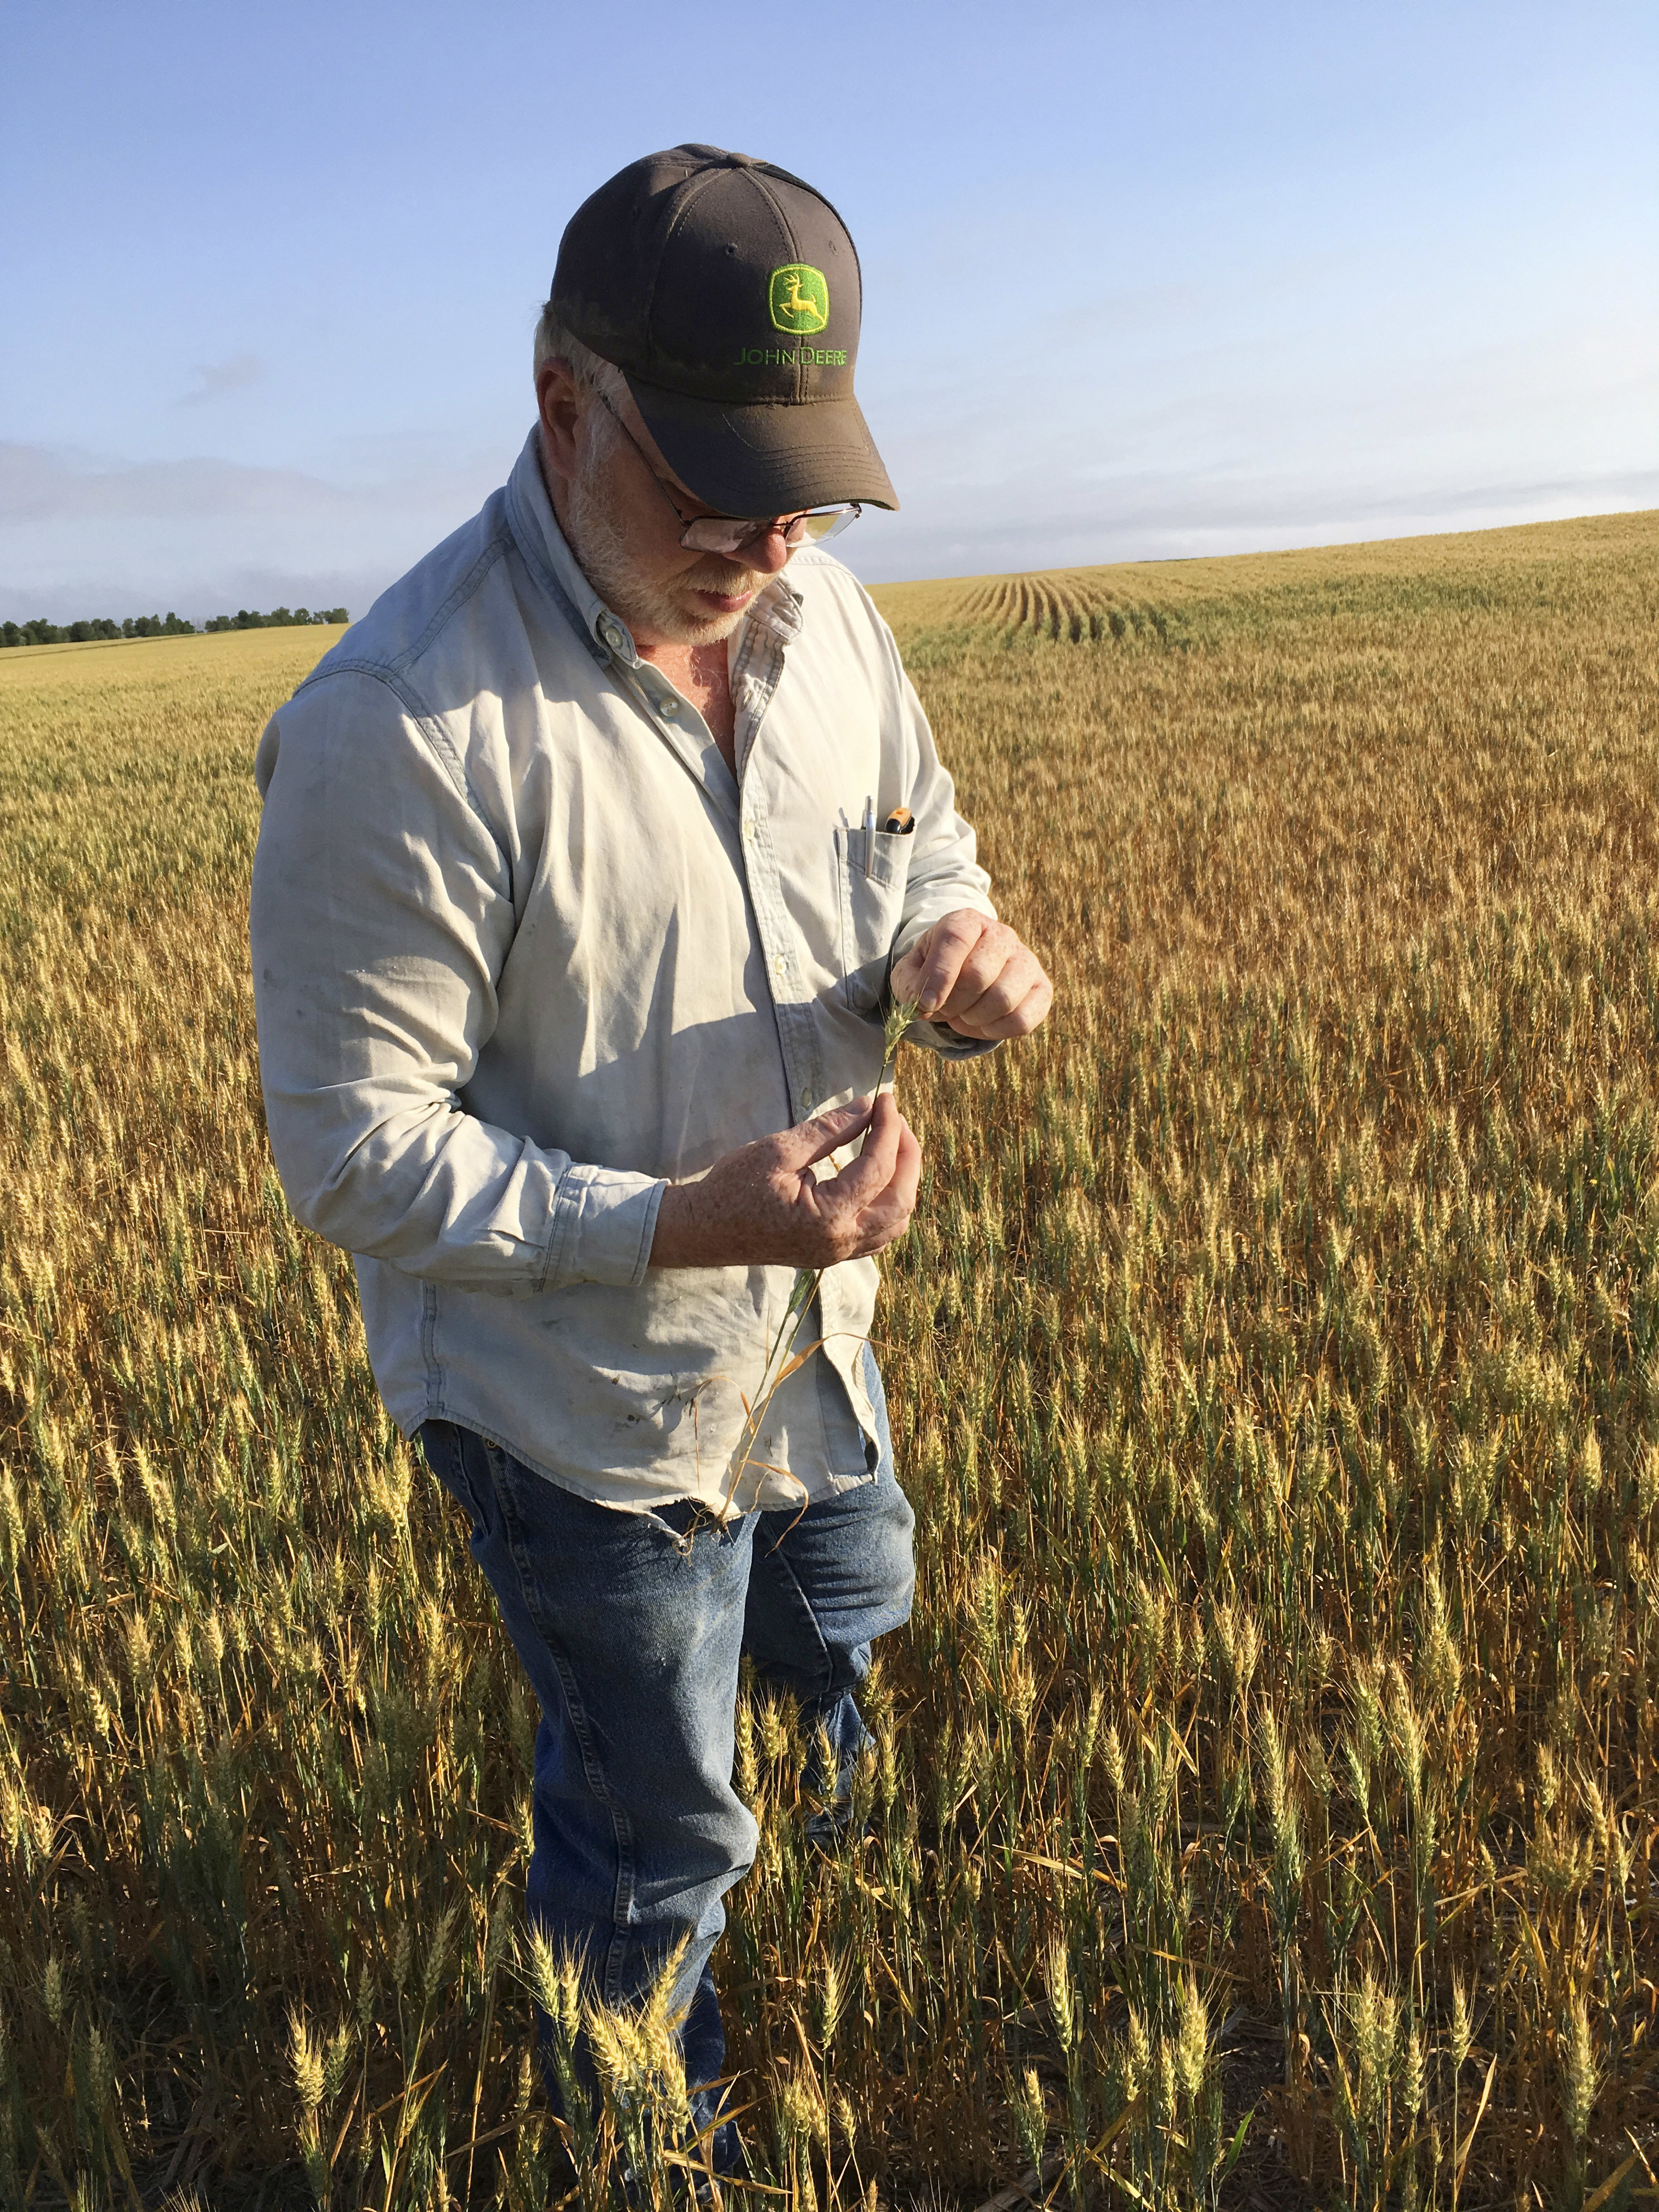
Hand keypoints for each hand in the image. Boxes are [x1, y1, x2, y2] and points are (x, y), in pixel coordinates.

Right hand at [649, 1093, 921, 1269]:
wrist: (703, 1230)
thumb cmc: (733, 1186)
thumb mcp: (779, 1149)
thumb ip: (829, 1129)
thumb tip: (868, 1105)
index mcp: (827, 1216)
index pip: (878, 1167)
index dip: (888, 1127)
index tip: (885, 1098)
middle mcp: (840, 1242)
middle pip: (902, 1199)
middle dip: (908, 1154)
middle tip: (895, 1119)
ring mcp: (838, 1254)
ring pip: (896, 1223)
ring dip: (903, 1182)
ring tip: (890, 1144)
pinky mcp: (832, 1256)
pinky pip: (879, 1235)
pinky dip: (889, 1205)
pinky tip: (878, 1178)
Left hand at [889, 910, 1052, 1039]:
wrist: (967, 974)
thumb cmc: (935, 972)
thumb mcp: (911, 973)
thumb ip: (910, 985)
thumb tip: (925, 1003)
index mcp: (967, 922)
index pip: (954, 939)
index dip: (939, 976)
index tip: (926, 1004)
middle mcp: (1002, 935)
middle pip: (978, 975)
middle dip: (954, 1003)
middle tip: (943, 1009)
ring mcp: (1027, 960)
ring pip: (1003, 999)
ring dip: (974, 1018)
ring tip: (963, 1015)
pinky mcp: (1042, 988)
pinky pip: (1023, 1019)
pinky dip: (996, 1031)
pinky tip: (983, 1024)